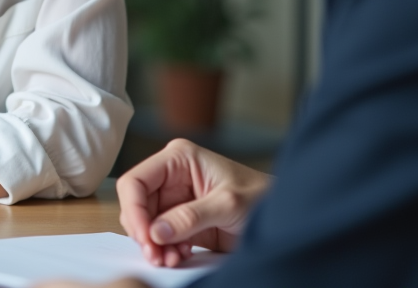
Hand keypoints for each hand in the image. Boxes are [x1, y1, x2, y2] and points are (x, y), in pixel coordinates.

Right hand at [118, 138, 270, 267]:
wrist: (284, 219)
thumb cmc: (262, 197)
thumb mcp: (228, 205)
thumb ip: (191, 217)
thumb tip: (156, 232)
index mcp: (178, 159)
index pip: (136, 181)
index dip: (134, 209)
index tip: (145, 237)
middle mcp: (171, 176)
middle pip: (136, 205)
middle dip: (143, 231)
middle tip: (155, 255)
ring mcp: (175, 199)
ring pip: (146, 223)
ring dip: (153, 244)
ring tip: (169, 259)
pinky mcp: (182, 221)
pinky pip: (160, 236)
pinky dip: (164, 250)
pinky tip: (178, 257)